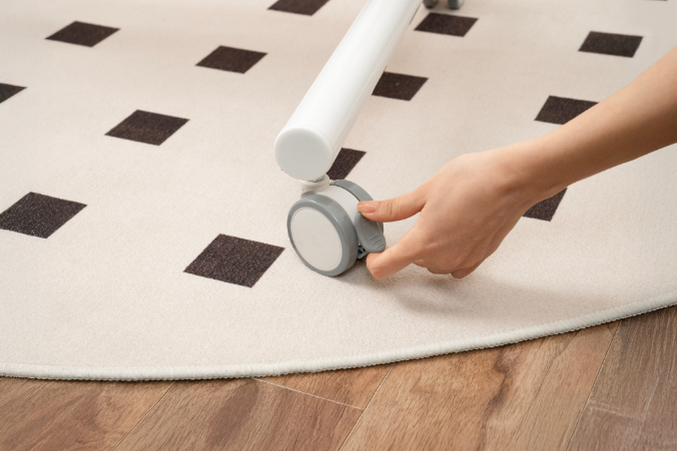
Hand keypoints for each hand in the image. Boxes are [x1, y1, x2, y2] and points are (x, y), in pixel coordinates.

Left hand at [358, 146, 548, 278]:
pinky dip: (450, 252)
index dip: (373, 260)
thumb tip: (368, 211)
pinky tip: (455, 231)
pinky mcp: (478, 259)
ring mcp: (461, 261)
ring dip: (430, 247)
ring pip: (432, 263)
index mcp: (423, 241)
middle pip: (410, 260)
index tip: (373, 251)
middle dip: (408, 242)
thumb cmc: (475, 180)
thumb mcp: (425, 191)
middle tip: (418, 216)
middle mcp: (441, 257)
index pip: (384, 268)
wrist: (512, 181)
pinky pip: (454, 265)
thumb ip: (393, 208)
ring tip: (441, 217)